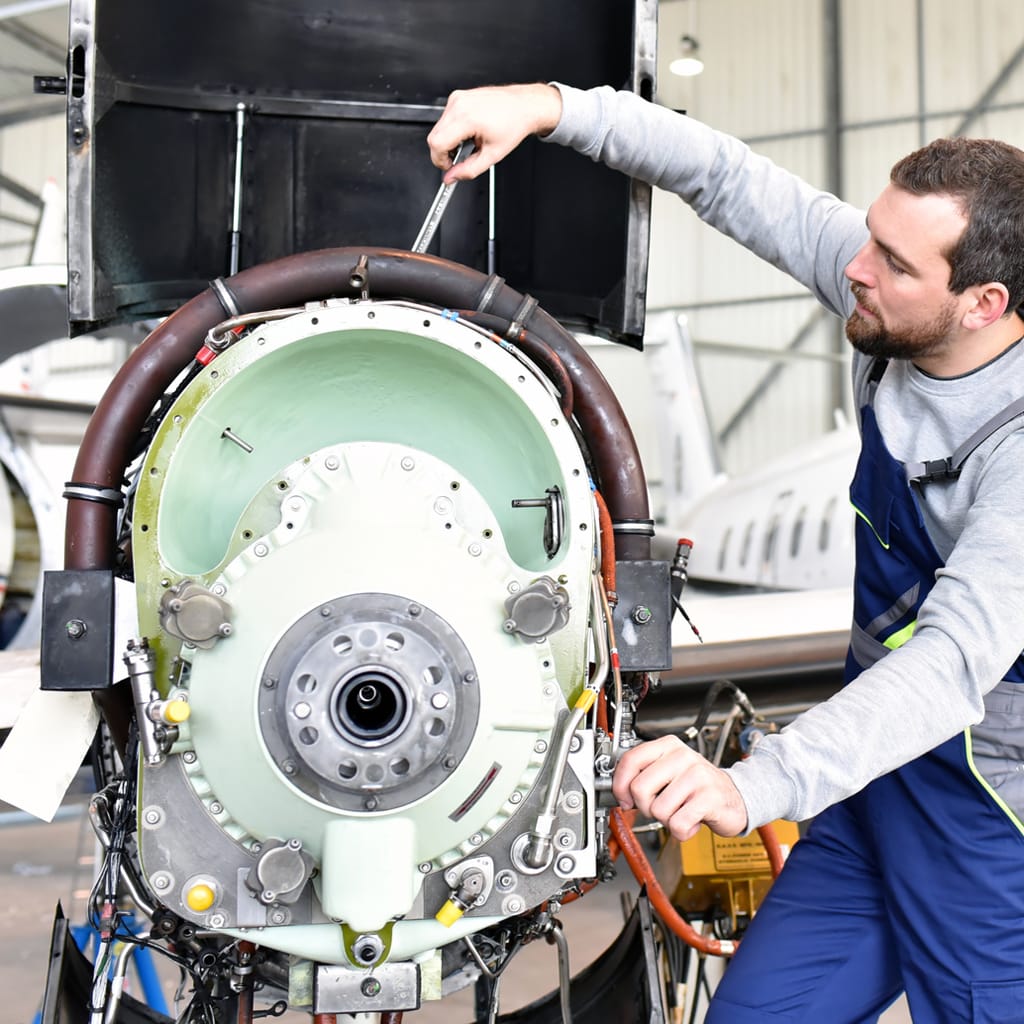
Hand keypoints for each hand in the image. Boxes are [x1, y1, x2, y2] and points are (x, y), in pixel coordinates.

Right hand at [426, 84, 562, 183]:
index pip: (437, 143)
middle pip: (434, 136)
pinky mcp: (458, 97)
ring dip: (448, 141)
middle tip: (459, 159)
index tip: (448, 167)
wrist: (523, 106)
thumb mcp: (492, 155)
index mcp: (466, 118)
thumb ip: (468, 171)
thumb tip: (451, 178)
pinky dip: (452, 130)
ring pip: (438, 128)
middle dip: (443, 153)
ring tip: (469, 143)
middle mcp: (459, 105)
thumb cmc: (513, 124)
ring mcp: (457, 98)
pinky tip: (468, 133)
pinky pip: (445, 119)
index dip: (440, 160)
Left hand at [612, 735, 748, 839]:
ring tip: (680, 811)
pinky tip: (692, 821)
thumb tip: (619, 792)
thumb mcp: (669, 772)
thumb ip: (644, 775)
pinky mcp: (709, 798)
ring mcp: (697, 776)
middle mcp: (682, 757)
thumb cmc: (696, 787)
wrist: (734, 798)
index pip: (630, 759)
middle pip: (639, 788)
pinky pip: (677, 824)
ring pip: (657, 809)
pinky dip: (682, 831)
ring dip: (666, 820)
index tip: (623, 798)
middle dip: (645, 806)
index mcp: (668, 746)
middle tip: (659, 807)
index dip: (619, 784)